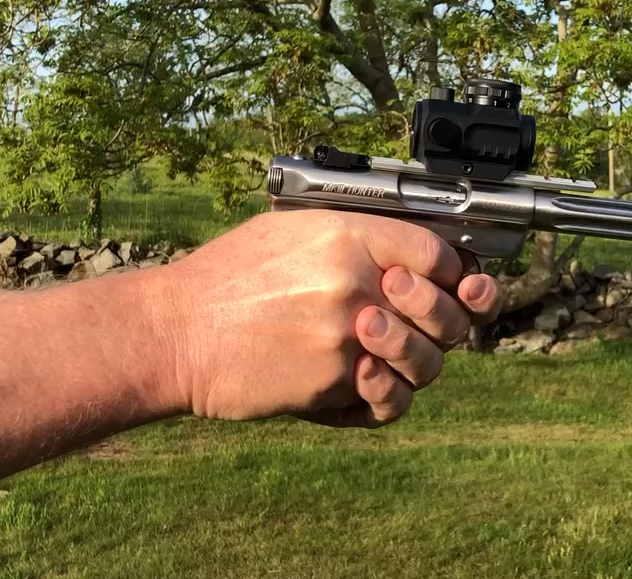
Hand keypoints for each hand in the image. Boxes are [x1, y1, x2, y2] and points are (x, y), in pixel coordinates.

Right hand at [149, 210, 501, 424]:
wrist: (175, 334)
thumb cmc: (228, 279)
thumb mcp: (291, 230)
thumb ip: (355, 237)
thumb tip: (414, 254)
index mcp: (348, 235)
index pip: (438, 253)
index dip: (456, 270)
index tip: (454, 280)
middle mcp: (355, 282)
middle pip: (445, 310)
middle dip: (448, 318)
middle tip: (426, 319)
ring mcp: (347, 337)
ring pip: (427, 361)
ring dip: (418, 359)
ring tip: (385, 349)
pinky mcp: (331, 384)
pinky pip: (391, 400)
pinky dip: (390, 396)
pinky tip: (370, 379)